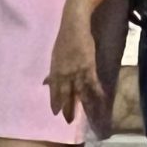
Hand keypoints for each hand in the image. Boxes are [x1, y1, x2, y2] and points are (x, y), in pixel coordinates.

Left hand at [47, 9, 106, 124]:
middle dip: (67, 108)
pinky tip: (101, 99)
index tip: (55, 113)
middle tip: (68, 121)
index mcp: (55, 69)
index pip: (54, 89)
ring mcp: (76, 70)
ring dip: (83, 105)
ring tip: (86, 117)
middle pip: (66, 94)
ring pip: (79, 91)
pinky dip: (96, 92)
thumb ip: (52, 72)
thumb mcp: (54, 56)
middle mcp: (64, 73)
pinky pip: (92, 83)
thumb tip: (45, 83)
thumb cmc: (64, 39)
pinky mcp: (88, 66)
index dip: (55, 101)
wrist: (74, 26)